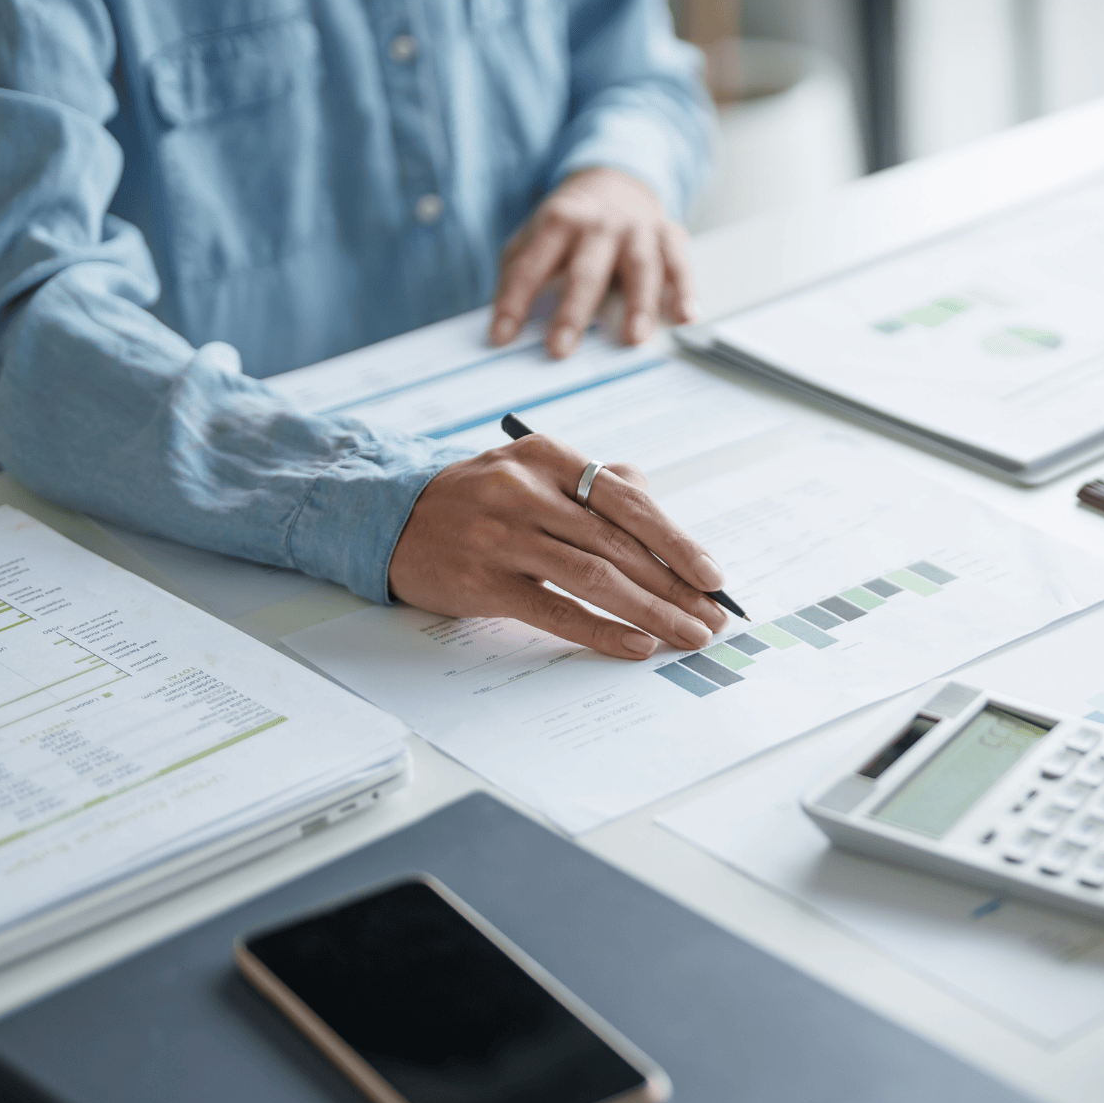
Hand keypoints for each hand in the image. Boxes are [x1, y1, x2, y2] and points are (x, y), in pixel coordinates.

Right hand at [388, 434, 726, 657]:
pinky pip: (556, 612)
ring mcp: (500, 537)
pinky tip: (638, 645)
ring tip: (687, 635)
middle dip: (675, 586)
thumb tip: (660, 514)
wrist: (390, 518)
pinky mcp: (481, 582)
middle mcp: (525, 491)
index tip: (712, 576)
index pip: (628, 502)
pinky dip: (603, 630)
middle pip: (618, 543)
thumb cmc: (479, 499)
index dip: (677, 542)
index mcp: (547, 457)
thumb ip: (595, 484)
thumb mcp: (532, 470)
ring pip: (595, 577)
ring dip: (652, 611)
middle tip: (713, 616)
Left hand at [489, 166, 698, 357]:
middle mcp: (599, 224)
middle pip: (585, 271)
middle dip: (572, 312)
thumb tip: (501, 323)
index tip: (500, 338)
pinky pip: (679, 264)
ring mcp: (637, 229)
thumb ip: (518, 271)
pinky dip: (685, 291)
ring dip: (638, 304)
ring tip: (632, 338)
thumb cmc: (571, 224)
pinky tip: (686, 316)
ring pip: (640, 267)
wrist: (616, 182)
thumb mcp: (535, 235)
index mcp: (558, 221)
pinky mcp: (667, 234)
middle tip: (560, 350)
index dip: (514, 302)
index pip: (530, 267)